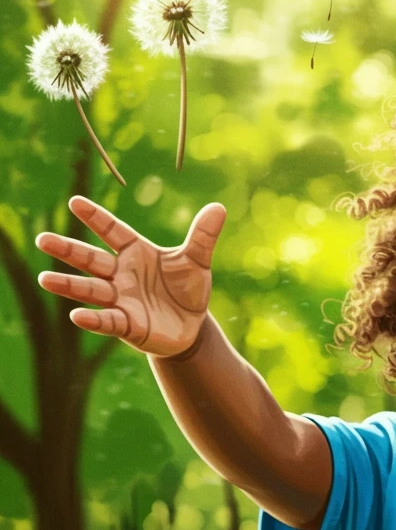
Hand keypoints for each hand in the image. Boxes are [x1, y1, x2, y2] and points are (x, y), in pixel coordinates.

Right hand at [35, 195, 226, 357]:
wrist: (192, 327)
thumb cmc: (187, 289)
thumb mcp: (197, 261)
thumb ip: (203, 236)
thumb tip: (219, 208)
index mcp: (136, 253)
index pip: (113, 231)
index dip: (96, 218)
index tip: (75, 202)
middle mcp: (122, 275)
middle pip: (91, 259)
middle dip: (68, 250)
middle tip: (42, 239)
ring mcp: (121, 300)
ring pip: (91, 290)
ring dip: (69, 285)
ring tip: (44, 278)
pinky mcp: (127, 325)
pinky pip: (107, 320)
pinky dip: (93, 319)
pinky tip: (76, 315)